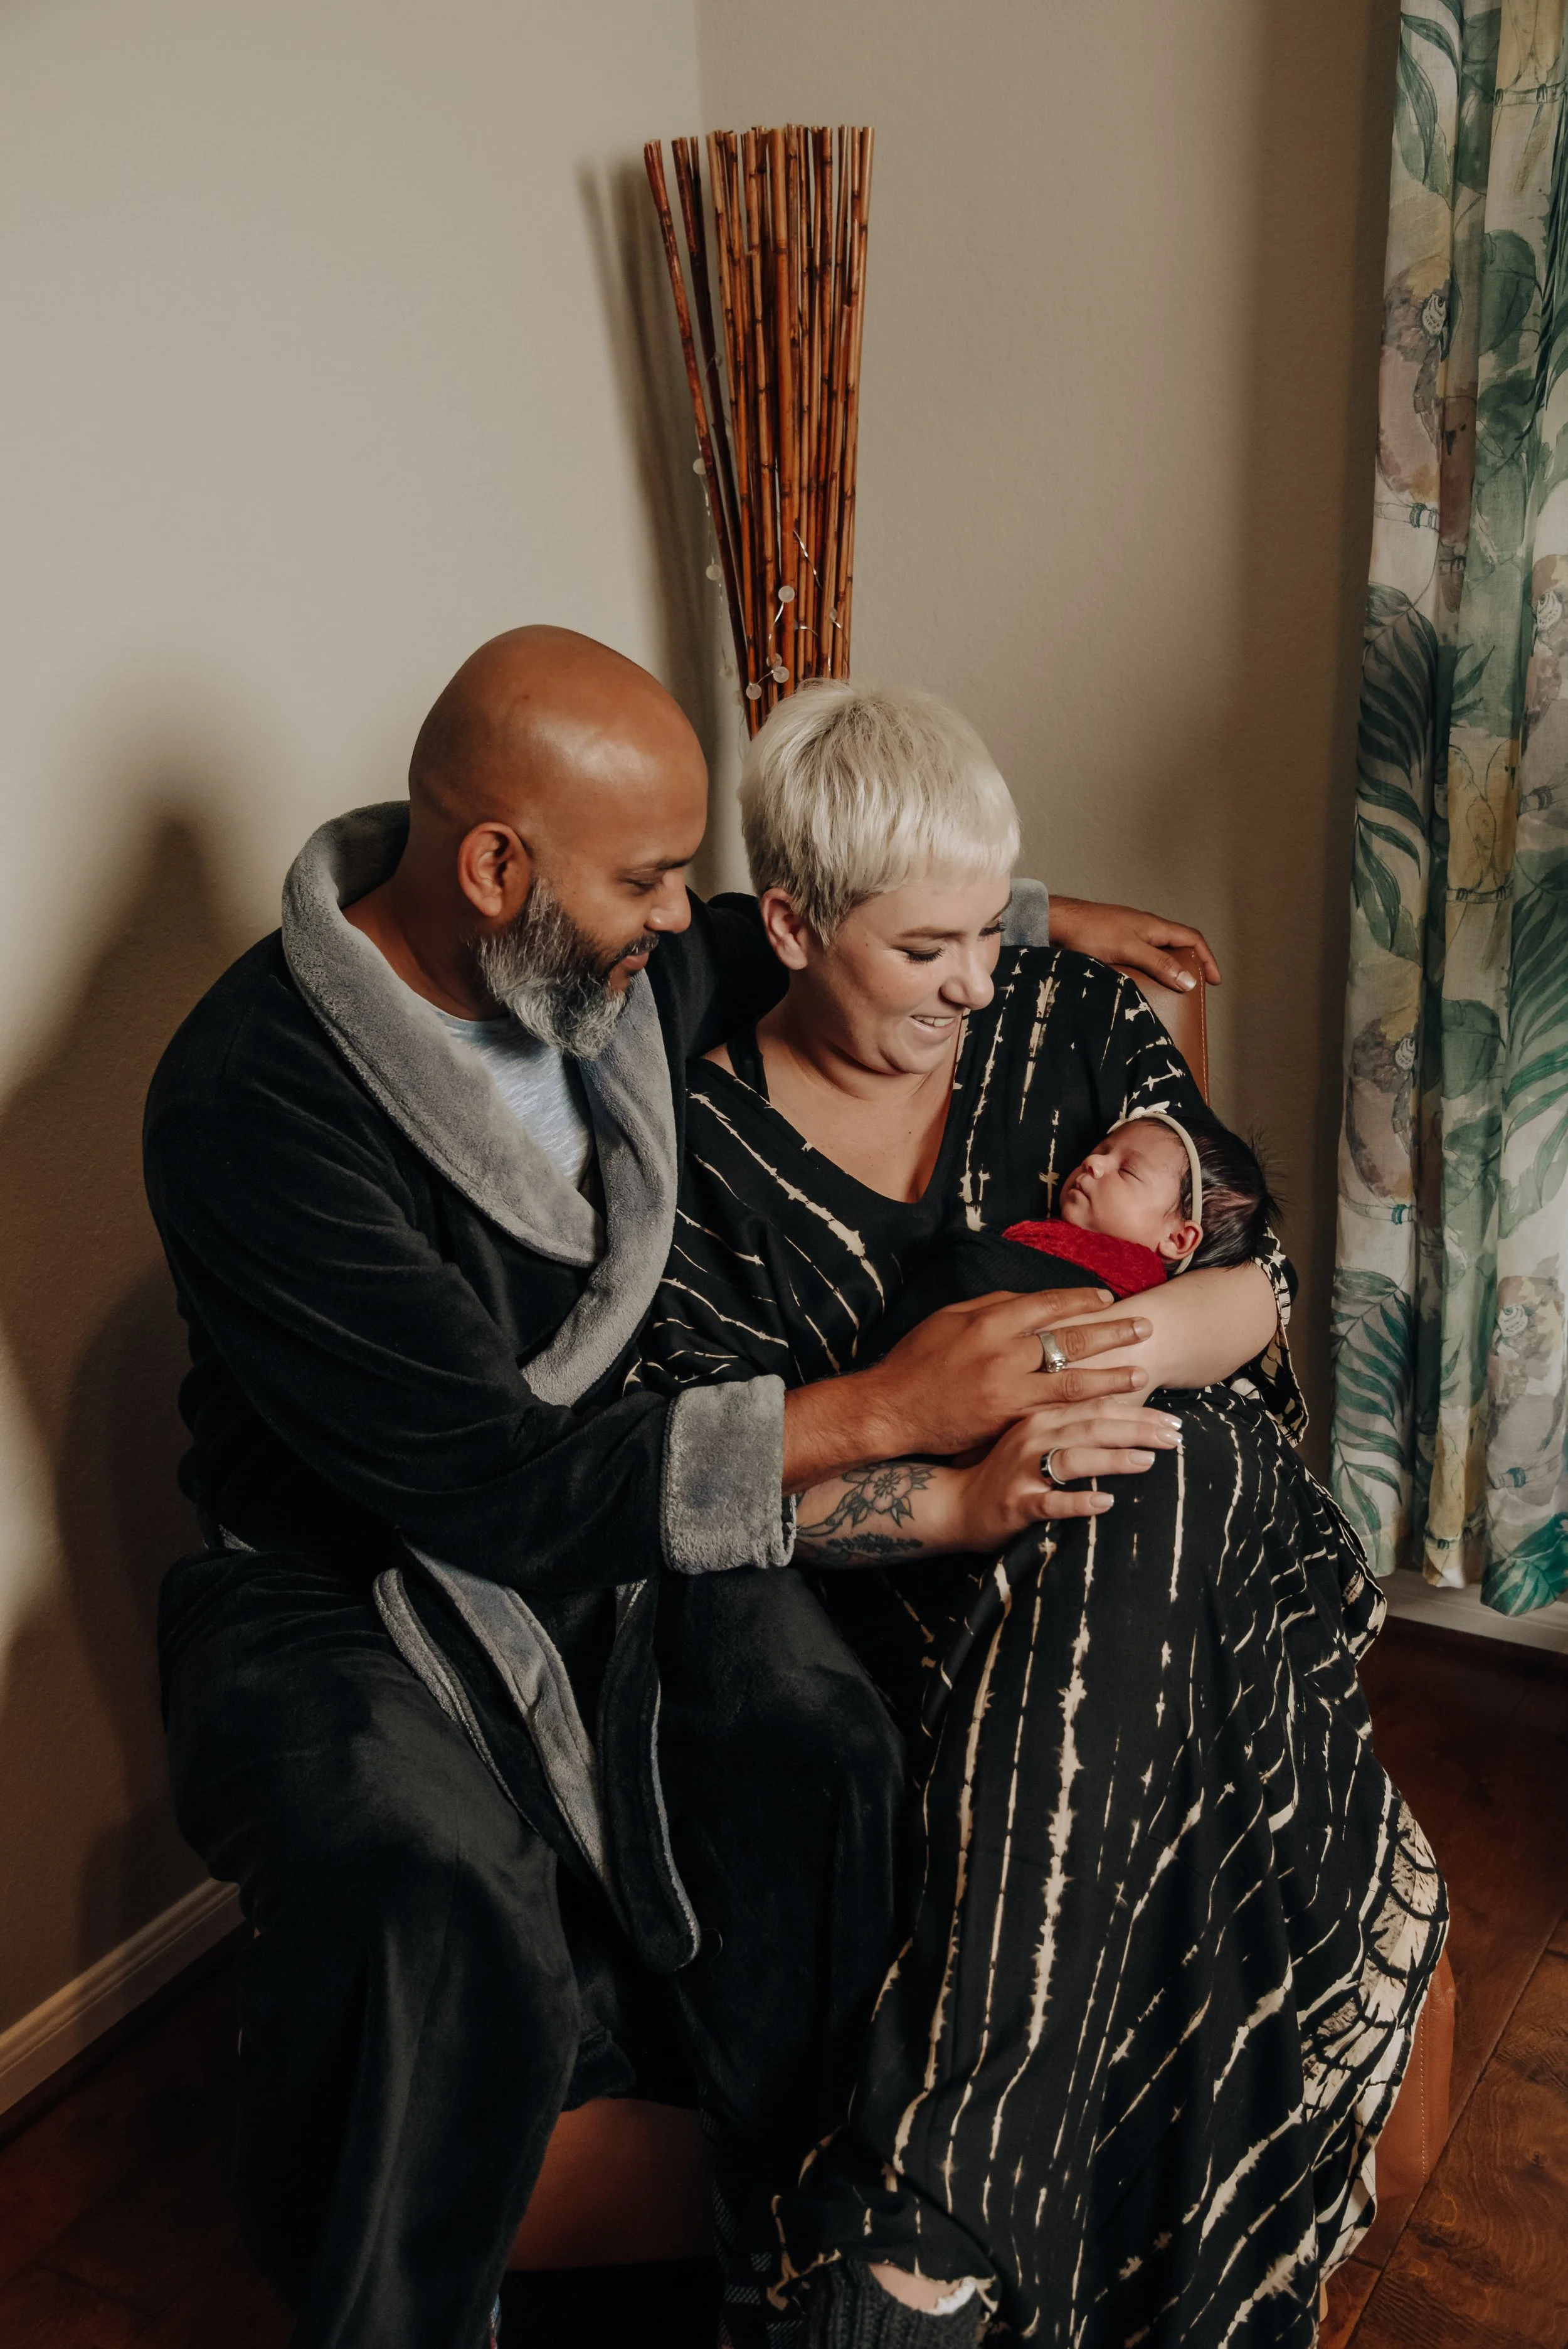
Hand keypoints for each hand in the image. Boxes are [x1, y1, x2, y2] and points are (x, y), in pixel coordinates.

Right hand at [859, 1288, 1153, 1460]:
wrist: (892, 1409)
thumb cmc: (918, 1361)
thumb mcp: (949, 1320)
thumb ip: (991, 1309)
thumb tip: (1029, 1302)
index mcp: (989, 1321)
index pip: (1048, 1305)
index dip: (1081, 1300)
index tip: (1107, 1299)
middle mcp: (1004, 1352)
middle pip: (1070, 1339)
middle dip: (1112, 1333)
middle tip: (1144, 1328)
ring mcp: (1007, 1389)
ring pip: (1072, 1382)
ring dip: (1111, 1377)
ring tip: (1141, 1374)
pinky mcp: (1006, 1421)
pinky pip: (1055, 1416)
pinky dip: (1084, 1413)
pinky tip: (1108, 1413)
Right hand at [947, 1402, 1183, 1550]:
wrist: (956, 1504)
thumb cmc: (1006, 1473)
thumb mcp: (1038, 1440)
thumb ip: (1074, 1428)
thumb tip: (1128, 1423)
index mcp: (1042, 1417)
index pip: (1098, 1408)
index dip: (1140, 1413)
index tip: (1175, 1420)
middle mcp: (1033, 1437)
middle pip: (1092, 1427)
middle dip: (1138, 1430)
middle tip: (1175, 1437)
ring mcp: (1023, 1470)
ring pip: (1073, 1458)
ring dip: (1113, 1459)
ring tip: (1148, 1462)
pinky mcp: (1016, 1503)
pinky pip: (1050, 1501)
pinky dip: (1078, 1502)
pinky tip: (1105, 1504)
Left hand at [1048, 896, 1221, 990]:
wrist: (1057, 922)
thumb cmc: (1089, 931)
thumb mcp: (1129, 949)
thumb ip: (1158, 963)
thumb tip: (1188, 980)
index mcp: (1154, 926)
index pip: (1192, 939)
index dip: (1207, 959)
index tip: (1215, 981)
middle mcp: (1145, 928)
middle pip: (1178, 945)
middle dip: (1191, 965)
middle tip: (1194, 988)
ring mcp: (1129, 934)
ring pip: (1158, 952)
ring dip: (1168, 969)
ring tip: (1169, 992)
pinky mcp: (1114, 943)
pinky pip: (1141, 957)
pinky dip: (1148, 970)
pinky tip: (1140, 984)